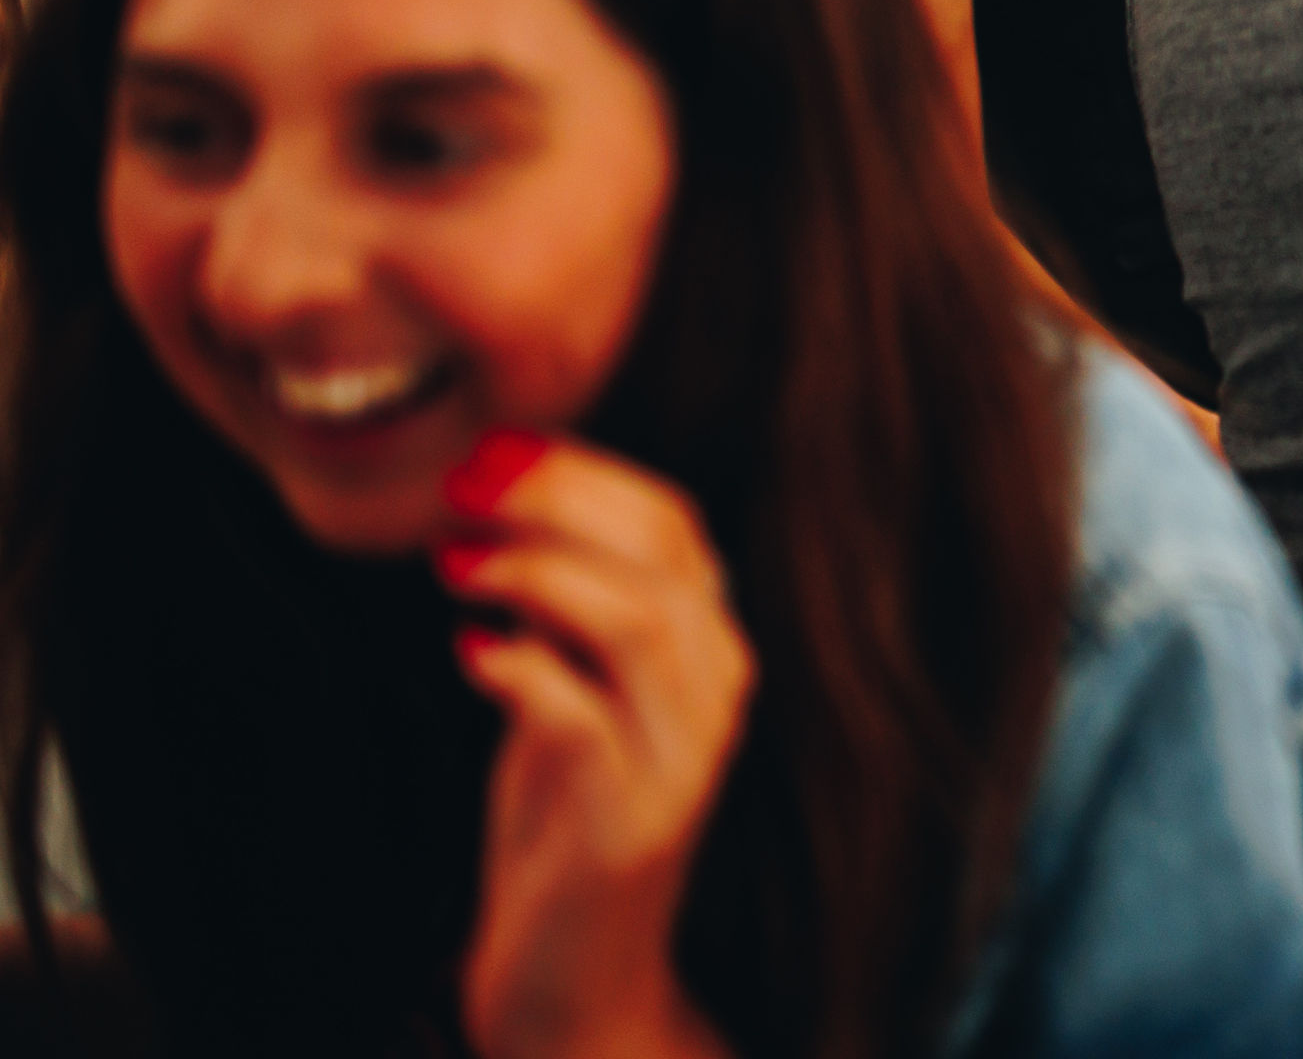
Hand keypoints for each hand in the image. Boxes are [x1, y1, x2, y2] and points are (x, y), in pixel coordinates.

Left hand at [437, 432, 751, 1058]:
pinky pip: (583, 715)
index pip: (670, 519)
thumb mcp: (571, 693)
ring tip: (455, 566)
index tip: (490, 452)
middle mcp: (719, 689)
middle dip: (553, 502)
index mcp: (709, 646)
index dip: (580, 472)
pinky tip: (469, 656)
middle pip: (659, 552)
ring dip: (534, 575)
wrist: (574, 977)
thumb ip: (565, 612)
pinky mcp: (636, 820)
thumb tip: (500, 501)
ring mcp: (685, 756)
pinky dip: (522, 671)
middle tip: (460, 488)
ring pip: (635, 620)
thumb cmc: (561, 824)